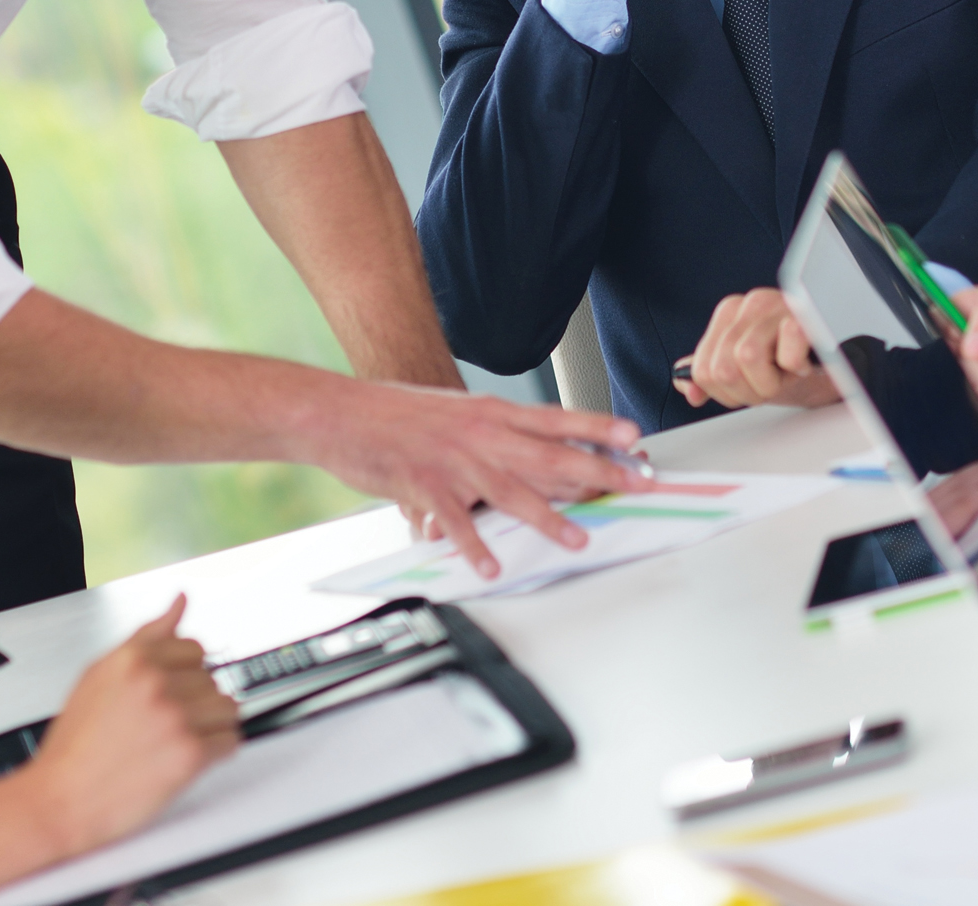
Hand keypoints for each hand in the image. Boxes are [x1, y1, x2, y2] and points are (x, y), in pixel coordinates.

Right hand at [19, 599, 240, 857]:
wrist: (59, 801)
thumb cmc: (74, 745)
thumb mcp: (99, 674)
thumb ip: (146, 635)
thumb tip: (180, 602)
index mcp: (133, 658)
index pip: (194, 648)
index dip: (182, 676)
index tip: (171, 693)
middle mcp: (156, 682)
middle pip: (213, 679)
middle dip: (194, 702)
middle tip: (162, 725)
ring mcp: (175, 717)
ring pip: (227, 708)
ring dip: (210, 726)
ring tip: (175, 741)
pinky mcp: (189, 753)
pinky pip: (230, 742)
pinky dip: (215, 753)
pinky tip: (185, 758)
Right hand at [304, 384, 647, 577]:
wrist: (341, 412)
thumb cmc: (397, 414)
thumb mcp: (455, 412)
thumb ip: (491, 434)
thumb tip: (524, 455)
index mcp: (491, 412)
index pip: (557, 419)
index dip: (599, 427)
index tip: (634, 437)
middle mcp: (481, 433)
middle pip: (551, 456)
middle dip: (599, 473)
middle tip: (636, 486)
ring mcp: (455, 461)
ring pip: (513, 491)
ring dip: (550, 518)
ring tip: (579, 539)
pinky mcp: (425, 485)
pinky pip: (456, 522)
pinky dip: (474, 545)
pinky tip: (491, 566)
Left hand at [674, 288, 834, 409]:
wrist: (835, 363)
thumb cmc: (789, 365)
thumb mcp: (744, 371)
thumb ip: (710, 374)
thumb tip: (684, 385)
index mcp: (728, 314)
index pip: (702, 369)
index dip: (726, 393)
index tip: (751, 387)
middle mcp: (748, 304)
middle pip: (722, 368)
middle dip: (748, 392)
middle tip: (771, 384)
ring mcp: (776, 304)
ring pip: (747, 358)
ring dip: (770, 382)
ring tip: (785, 375)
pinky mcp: (803, 314)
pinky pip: (786, 353)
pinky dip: (795, 368)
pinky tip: (802, 365)